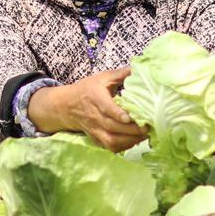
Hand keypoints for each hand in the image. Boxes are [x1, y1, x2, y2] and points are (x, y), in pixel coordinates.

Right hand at [27, 66, 145, 150]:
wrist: (68, 106)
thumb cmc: (87, 90)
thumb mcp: (102, 78)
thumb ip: (121, 74)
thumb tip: (139, 68)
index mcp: (95, 98)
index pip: (106, 109)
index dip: (118, 114)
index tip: (130, 118)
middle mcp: (94, 117)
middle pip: (112, 127)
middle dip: (131, 130)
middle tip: (147, 128)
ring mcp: (95, 130)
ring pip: (111, 141)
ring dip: (129, 141)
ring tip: (144, 136)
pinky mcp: (96, 139)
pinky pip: (110, 147)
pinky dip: (124, 147)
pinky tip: (135, 141)